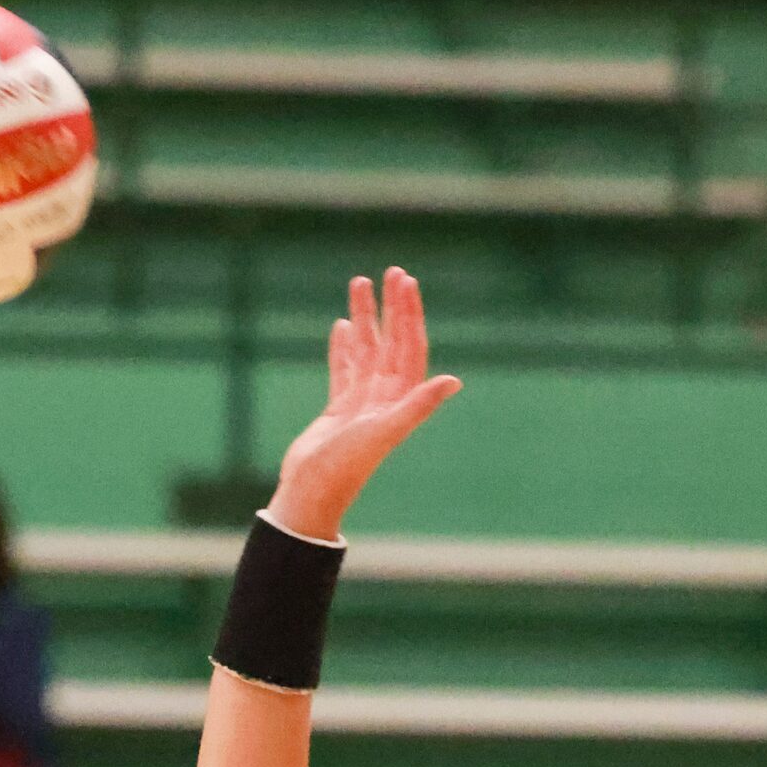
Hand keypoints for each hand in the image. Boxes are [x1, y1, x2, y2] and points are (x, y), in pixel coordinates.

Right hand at [267, 267, 461, 542]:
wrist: (312, 494)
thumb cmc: (346, 467)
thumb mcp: (384, 432)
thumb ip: (418, 406)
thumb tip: (453, 381)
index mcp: (399, 401)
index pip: (410, 347)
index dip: (410, 315)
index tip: (405, 282)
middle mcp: (384, 399)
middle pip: (392, 343)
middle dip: (392, 308)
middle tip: (390, 272)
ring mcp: (362, 403)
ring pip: (367, 351)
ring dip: (365, 319)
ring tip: (358, 284)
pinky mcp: (339, 410)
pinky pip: (344, 369)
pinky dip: (344, 347)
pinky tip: (341, 325)